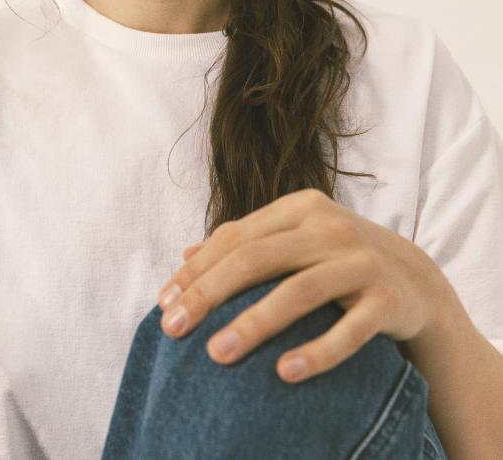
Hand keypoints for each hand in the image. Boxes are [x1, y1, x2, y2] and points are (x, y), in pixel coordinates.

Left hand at [156, 188, 453, 382]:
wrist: (417, 280)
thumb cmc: (337, 259)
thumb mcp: (296, 239)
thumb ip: (246, 241)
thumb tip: (186, 252)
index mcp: (300, 208)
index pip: (235, 237)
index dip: (196, 270)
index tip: (165, 303)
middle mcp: (329, 227)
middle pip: (257, 258)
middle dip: (209, 293)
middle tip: (174, 328)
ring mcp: (361, 261)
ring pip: (299, 292)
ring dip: (254, 324)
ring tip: (217, 354)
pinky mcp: (389, 299)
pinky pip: (350, 330)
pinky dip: (318, 351)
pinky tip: (284, 373)